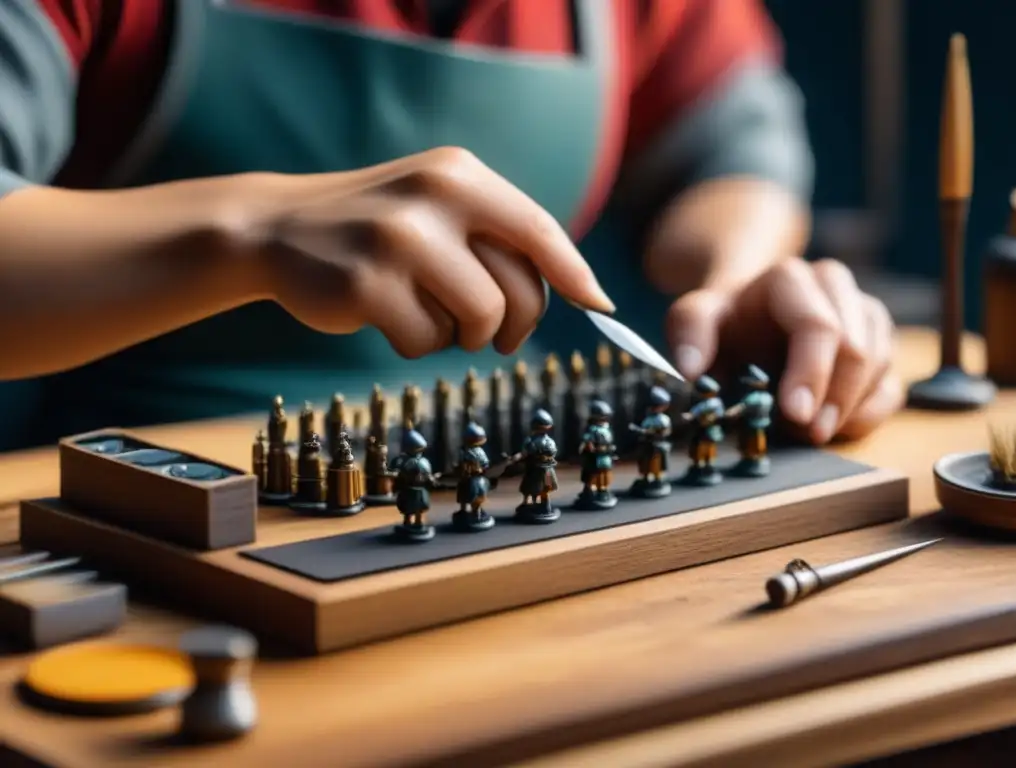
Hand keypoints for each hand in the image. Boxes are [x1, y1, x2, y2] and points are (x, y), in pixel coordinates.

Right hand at [248, 147, 613, 356]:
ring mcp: (398, 241)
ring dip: (460, 335)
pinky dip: (415, 343)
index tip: (599, 306)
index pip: (539, 230)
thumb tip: (582, 291)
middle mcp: (434, 199)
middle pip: (519, 292)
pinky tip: (386, 315)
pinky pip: (425, 342)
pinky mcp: (366, 285)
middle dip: (514, 325)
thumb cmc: (380, 228)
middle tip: (491, 333)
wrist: (279, 228)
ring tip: (427, 313)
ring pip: (478, 321)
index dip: (574, 275)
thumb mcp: (439, 207)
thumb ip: (499, 234)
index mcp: (459, 175)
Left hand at [665, 257, 903, 443]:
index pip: (816, 325)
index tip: (795, 414)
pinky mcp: (879, 344)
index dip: (811, 373)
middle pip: (856, 349)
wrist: (749, 311)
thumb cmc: (725, 318)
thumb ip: (689, 334)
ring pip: (879, 366)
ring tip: (813, 433)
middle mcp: (836, 288)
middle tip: (807, 435)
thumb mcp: (696, 318)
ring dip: (850, 408)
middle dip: (834, 399)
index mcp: (791, 279)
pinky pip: (890, 384)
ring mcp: (863, 314)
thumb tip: (690, 369)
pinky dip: (868, 414)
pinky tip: (838, 429)